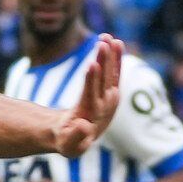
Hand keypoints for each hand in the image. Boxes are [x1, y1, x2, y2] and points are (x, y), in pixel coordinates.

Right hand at [50, 35, 121, 156]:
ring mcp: (110, 97)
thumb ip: (75, 138)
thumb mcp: (68, 144)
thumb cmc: (69, 141)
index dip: (92, 80)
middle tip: (102, 42)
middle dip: (104, 60)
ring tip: (107, 37)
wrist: (80, 138)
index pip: (92, 95)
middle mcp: (106, 105)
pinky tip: (112, 41)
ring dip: (110, 55)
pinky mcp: (111, 90)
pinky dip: (113, 57)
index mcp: (93, 115)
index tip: (92, 64)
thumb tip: (84, 126)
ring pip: (111, 73)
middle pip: (105, 80)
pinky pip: (113, 71)